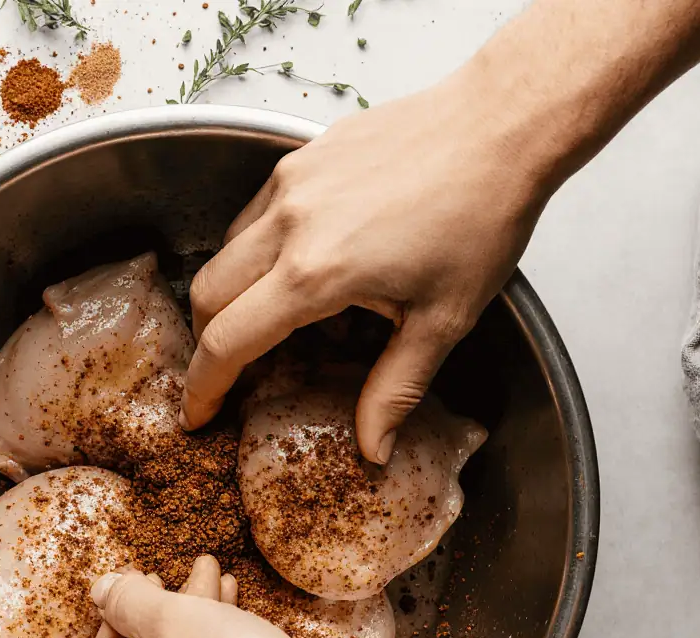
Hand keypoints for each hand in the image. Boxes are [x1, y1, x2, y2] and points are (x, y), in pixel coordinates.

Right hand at [182, 69, 549, 462]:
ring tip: (267, 320)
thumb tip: (372, 450)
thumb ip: (395, 391)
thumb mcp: (441, 321)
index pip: (227, 341)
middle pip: (207, 294)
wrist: (501, 125)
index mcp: (316, 274)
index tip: (198, 413)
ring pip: (224, 251)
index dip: (203, 386)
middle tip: (228, 374)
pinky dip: (253, 250)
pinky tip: (294, 264)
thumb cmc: (480, 218)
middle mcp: (289, 225)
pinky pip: (252, 214)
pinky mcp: (302, 157)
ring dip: (228, 295)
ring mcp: (291, 183)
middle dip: (206, 343)